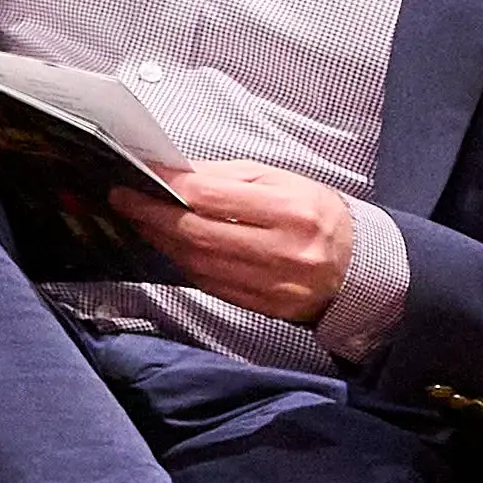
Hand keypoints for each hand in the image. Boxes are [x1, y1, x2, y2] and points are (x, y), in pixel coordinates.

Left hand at [122, 162, 367, 321]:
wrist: (358, 265)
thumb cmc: (314, 214)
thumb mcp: (279, 181)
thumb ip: (224, 176)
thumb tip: (171, 174)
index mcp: (292, 210)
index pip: (213, 197)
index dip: (168, 188)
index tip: (136, 178)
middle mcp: (287, 251)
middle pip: (200, 234)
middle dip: (153, 217)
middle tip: (124, 201)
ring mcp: (277, 285)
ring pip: (200, 264)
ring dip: (163, 242)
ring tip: (142, 222)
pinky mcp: (268, 308)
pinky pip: (212, 286)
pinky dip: (185, 265)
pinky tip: (171, 248)